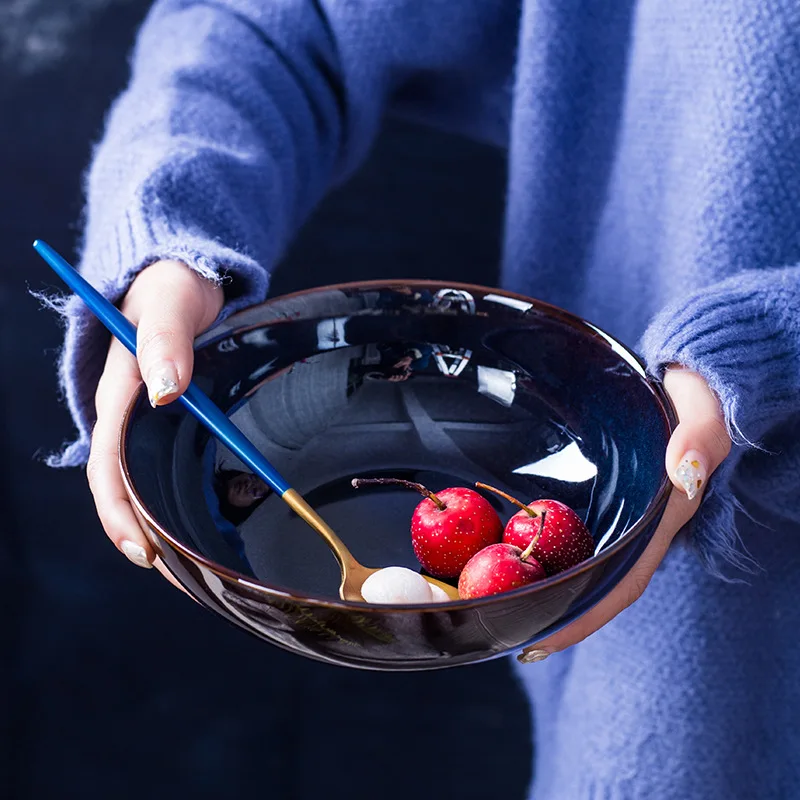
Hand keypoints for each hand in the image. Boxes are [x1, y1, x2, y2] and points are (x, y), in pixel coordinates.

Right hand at [87, 261, 223, 576]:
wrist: (182, 278)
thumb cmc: (174, 286)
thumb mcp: (171, 300)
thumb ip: (165, 339)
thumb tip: (165, 391)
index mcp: (120, 389)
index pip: (110, 462)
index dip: (121, 510)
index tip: (145, 550)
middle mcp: (127, 411)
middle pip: (120, 483)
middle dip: (136, 531)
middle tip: (169, 573)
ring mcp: (145, 417)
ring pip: (138, 479)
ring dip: (152, 523)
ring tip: (181, 567)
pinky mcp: (165, 418)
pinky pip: (158, 464)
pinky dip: (169, 498)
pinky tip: (191, 522)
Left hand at [519, 367, 731, 663]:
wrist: (684, 386)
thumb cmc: (695, 402)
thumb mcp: (702, 416)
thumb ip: (698, 441)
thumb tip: (686, 474)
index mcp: (658, 523)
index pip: (620, 585)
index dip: (582, 618)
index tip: (540, 643)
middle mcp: (633, 529)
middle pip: (591, 586)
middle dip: (551, 613)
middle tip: (501, 632)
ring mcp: (613, 515)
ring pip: (576, 562)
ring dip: (542, 585)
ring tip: (496, 604)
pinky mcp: (597, 497)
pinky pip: (567, 530)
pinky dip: (540, 547)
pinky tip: (506, 551)